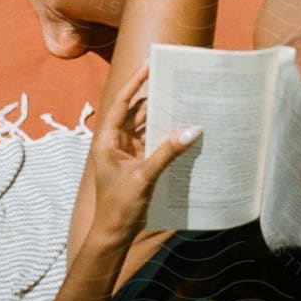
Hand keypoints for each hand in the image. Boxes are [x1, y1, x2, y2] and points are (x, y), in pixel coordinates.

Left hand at [89, 62, 199, 247]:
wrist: (114, 234)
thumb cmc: (120, 206)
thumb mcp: (144, 176)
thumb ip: (167, 152)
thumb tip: (192, 129)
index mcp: (107, 140)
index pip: (122, 103)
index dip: (135, 83)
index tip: (149, 65)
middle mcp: (116, 142)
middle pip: (136, 112)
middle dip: (154, 98)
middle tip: (175, 81)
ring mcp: (128, 153)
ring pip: (146, 127)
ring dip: (162, 117)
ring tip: (184, 100)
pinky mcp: (139, 164)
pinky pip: (154, 143)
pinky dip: (167, 136)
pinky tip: (184, 129)